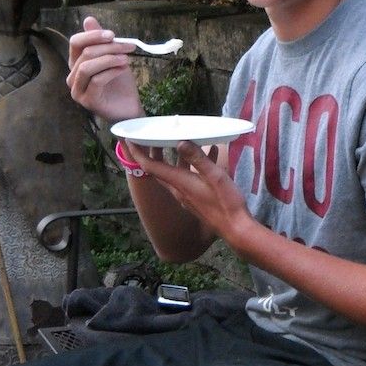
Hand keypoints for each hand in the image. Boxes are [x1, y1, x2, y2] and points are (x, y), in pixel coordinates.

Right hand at [66, 16, 144, 120]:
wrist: (129, 107)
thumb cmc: (119, 82)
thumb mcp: (112, 56)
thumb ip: (101, 41)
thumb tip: (88, 19)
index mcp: (76, 63)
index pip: (76, 42)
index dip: (93, 35)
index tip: (112, 34)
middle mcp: (73, 76)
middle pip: (85, 53)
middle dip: (109, 47)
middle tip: (128, 46)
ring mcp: (78, 90)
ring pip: (88, 66)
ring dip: (110, 58)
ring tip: (126, 59)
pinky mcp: (88, 100)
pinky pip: (96, 80)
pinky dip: (112, 72)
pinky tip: (124, 69)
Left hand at [126, 141, 251, 238]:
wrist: (235, 228)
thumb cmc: (226, 202)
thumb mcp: (215, 176)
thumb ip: (198, 159)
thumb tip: (180, 142)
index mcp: (180, 182)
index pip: (151, 167)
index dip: (138, 153)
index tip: (130, 140)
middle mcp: (178, 189)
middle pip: (159, 169)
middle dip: (153, 152)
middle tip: (153, 136)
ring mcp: (187, 195)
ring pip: (175, 172)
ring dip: (177, 157)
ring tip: (184, 140)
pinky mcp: (196, 199)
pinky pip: (188, 177)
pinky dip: (192, 165)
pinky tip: (210, 154)